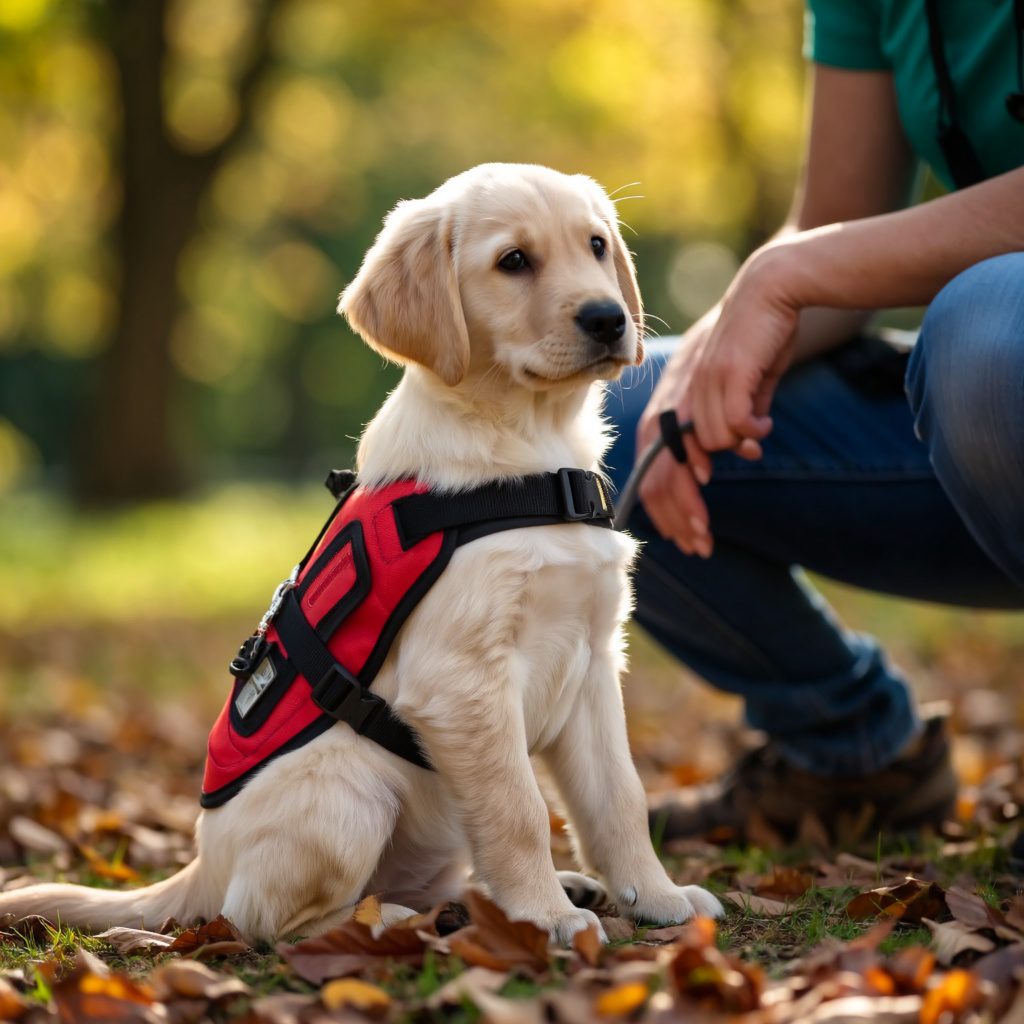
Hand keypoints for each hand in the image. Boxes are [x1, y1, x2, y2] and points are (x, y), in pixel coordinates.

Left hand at [636, 244, 802, 555]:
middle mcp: (676, 397)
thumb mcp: (744, 388)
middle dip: (679, 512)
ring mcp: (697, 385)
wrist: (770, 289)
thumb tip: (746, 449)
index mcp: (674, 404)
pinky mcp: (723, 371)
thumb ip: (739, 419)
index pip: (655, 466)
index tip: (687, 537)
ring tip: (739, 474)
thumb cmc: (756, 340)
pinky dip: (743, 435)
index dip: (668, 506)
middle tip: (698, 544)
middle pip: (662, 469)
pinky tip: (760, 433)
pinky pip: (729, 421)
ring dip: (713, 475)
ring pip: (698, 448)